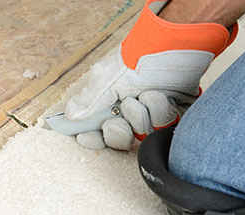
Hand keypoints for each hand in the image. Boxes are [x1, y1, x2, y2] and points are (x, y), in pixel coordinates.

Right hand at [65, 46, 195, 149]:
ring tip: (146, 93)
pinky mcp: (173, 115)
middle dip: (121, 127)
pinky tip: (163, 95)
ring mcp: (152, 116)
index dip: (92, 138)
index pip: (98, 132)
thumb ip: (89, 100)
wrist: (170, 45)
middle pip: (120, 139)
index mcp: (112, 105)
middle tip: (124, 108)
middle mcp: (130, 113)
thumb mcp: (106, 79)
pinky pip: (167, 128)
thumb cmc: (136, 58)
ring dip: (143, 113)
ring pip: (144, 133)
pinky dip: (163, 111)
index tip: (85, 137)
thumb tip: (71, 114)